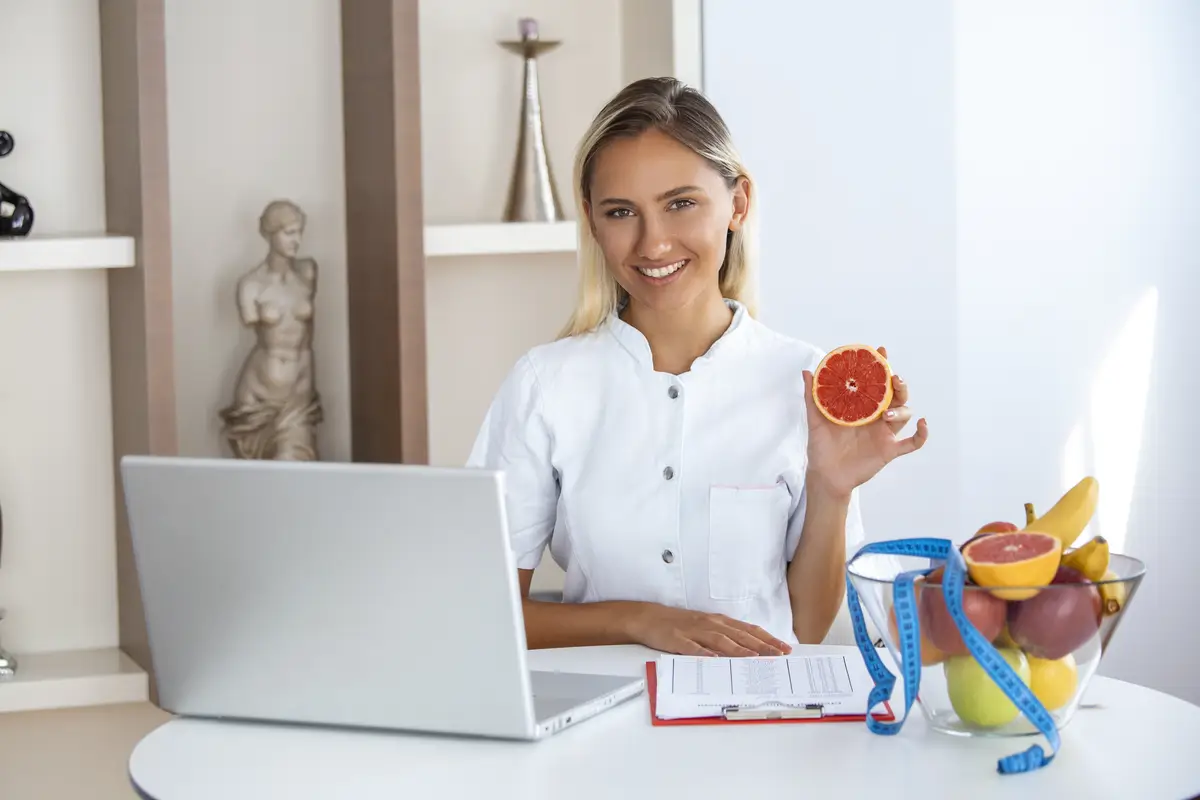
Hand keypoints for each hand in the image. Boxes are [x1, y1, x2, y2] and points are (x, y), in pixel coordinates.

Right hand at [628, 604, 792, 656]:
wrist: (650, 618)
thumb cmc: (681, 624)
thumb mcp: (706, 626)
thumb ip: (726, 636)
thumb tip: (751, 649)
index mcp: (719, 621)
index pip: (748, 629)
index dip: (767, 638)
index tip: (784, 648)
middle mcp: (710, 624)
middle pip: (739, 634)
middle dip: (761, 645)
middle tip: (779, 655)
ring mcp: (694, 631)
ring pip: (720, 640)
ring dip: (739, 649)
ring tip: (754, 658)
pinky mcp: (678, 639)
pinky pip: (693, 648)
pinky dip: (704, 653)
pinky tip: (714, 660)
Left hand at [802, 345, 928, 500]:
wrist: (825, 475)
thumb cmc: (821, 447)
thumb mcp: (815, 420)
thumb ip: (812, 396)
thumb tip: (807, 372)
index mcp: (861, 406)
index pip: (875, 382)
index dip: (880, 366)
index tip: (880, 351)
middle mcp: (876, 417)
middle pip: (896, 395)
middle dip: (898, 384)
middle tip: (893, 378)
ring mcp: (885, 433)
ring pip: (904, 414)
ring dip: (901, 410)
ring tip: (886, 414)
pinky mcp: (889, 450)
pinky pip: (912, 443)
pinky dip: (922, 434)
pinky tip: (923, 423)